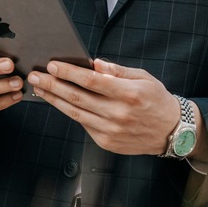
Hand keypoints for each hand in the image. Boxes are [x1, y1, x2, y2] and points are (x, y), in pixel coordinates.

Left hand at [27, 58, 181, 155]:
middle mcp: (118, 114)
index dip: (69, 72)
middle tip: (36, 76)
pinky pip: (83, 124)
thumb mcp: (144, 78)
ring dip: (54, 100)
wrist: (171, 132)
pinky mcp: (106, 142)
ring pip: (75, 113)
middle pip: (77, 97)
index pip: (91, 81)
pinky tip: (58, 102)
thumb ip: (117, 71)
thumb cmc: (157, 100)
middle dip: (53, 85)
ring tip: (40, 89)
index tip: (52, 64)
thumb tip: (93, 64)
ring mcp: (111, 131)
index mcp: (128, 93)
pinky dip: (69, 112)